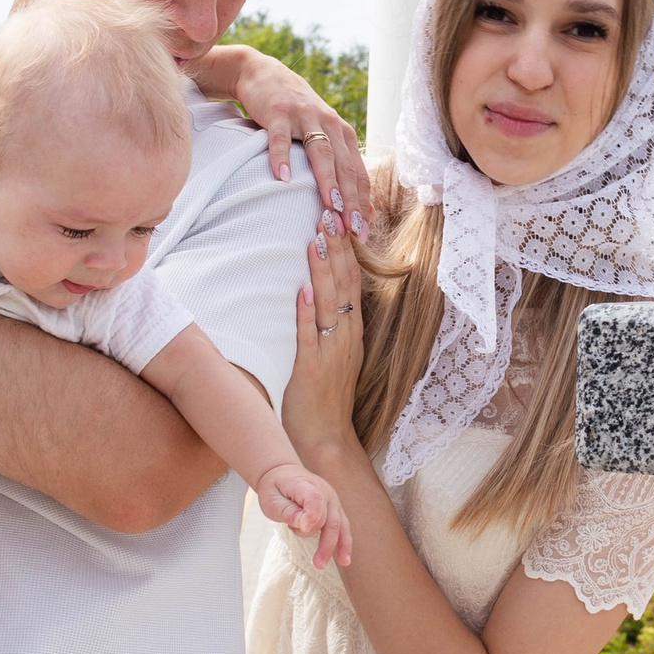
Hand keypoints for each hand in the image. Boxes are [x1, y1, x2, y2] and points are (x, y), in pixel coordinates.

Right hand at [206, 46, 371, 237]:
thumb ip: (337, 165)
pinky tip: (281, 178)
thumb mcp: (321, 136)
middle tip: (352, 228)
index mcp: (343, 134)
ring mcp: (304, 117)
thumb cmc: (295, 115)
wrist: (264, 75)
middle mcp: (330, 124)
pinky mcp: (278, 112)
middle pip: (345, 166)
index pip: (358, 173)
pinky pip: (280, 138)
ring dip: (327, 180)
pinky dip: (282, 157)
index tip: (363, 232)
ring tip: (331, 205)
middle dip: (351, 199)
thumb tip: (358, 206)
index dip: (363, 202)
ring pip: (321, 152)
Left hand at [255, 460, 352, 569]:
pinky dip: (344, 543)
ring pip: (338, 525)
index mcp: (306, 485)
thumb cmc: (275, 488)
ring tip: (325, 564)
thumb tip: (304, 525)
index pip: (315, 501)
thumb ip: (287, 511)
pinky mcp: (334, 509)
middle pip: (328, 519)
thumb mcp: (271, 499)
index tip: (299, 527)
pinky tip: (344, 560)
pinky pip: (343, 527)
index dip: (311, 516)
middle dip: (325, 543)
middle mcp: (325, 491)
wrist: (283, 474)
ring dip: (334, 546)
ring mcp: (332, 500)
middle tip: (317, 564)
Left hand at [283, 231, 364, 465]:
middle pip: (343, 284)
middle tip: (329, 213)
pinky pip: (309, 337)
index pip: (352, 282)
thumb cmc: (323, 397)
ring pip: (329, 304)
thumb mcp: (334, 354)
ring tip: (316, 238)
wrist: (326, 440)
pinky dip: (306, 313)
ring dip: (322, 271)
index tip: (339, 218)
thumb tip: (316, 289)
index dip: (346, 249)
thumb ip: (329, 324)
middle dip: (336, 248)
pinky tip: (301, 290)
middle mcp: (346, 337)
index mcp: (352, 331)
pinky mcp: (312, 370)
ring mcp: (331, 353)